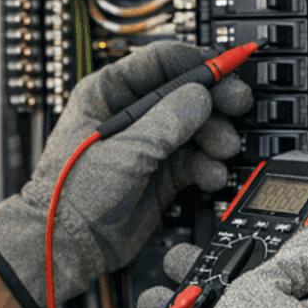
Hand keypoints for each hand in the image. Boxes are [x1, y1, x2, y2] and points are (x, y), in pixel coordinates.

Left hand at [0, 42, 251, 307]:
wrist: (68, 245)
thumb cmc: (71, 192)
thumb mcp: (123, 150)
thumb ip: (167, 121)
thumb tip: (201, 96)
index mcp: (110, 93)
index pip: (160, 62)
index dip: (196, 61)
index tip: (226, 66)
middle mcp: (133, 115)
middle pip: (186, 93)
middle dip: (216, 99)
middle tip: (239, 103)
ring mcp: (150, 144)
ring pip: (197, 127)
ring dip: (216, 137)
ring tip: (223, 149)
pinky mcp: (163, 174)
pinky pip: (197, 160)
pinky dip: (209, 166)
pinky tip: (212, 174)